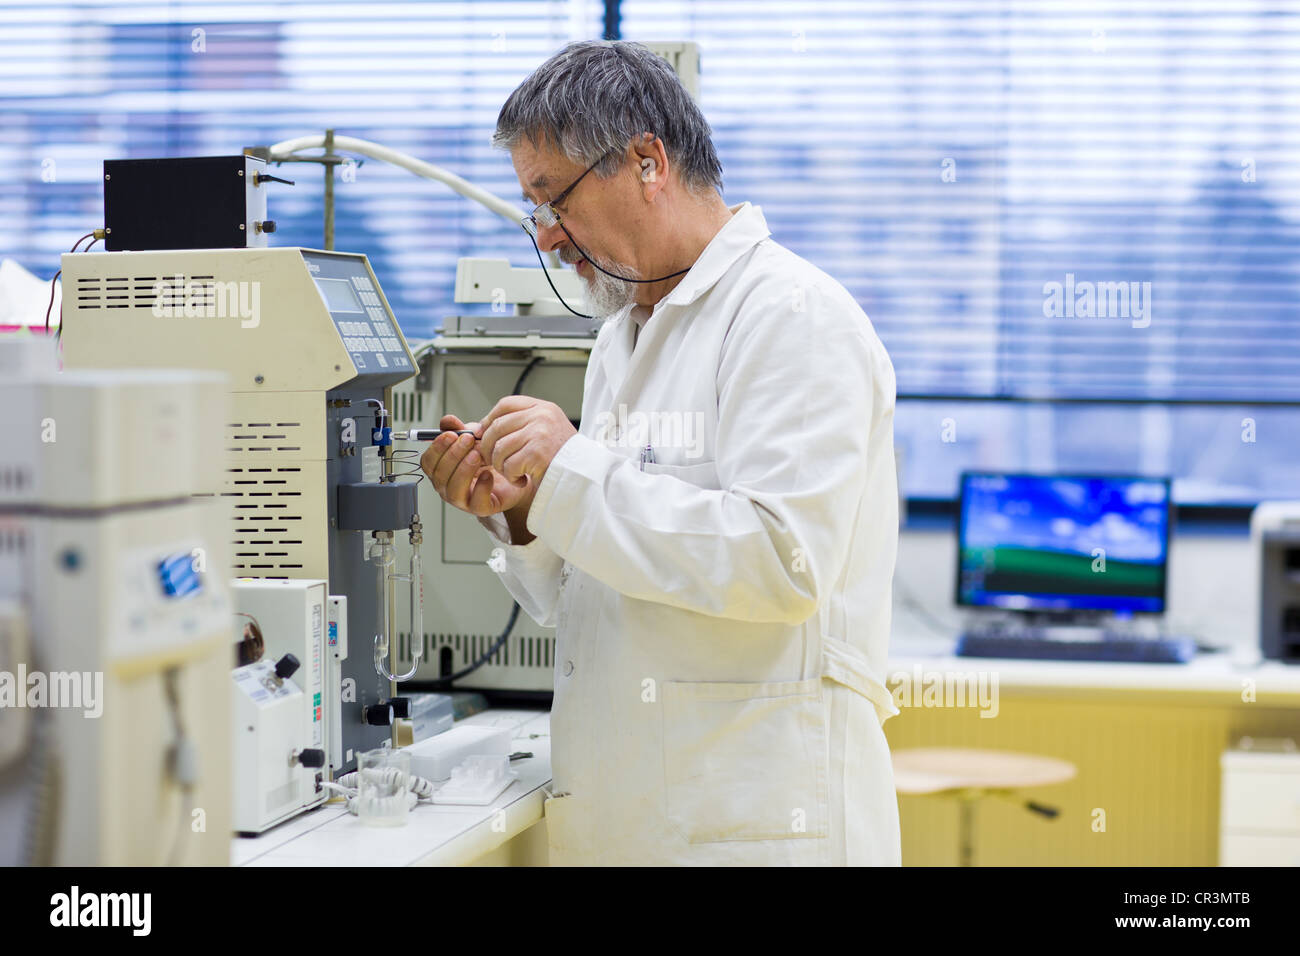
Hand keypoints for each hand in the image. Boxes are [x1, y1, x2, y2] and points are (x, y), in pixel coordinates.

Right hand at [419, 414, 534, 515]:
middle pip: (439, 476)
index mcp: (442, 469)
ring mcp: (463, 500)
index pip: (428, 462)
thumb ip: (461, 429)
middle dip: (452, 455)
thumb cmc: (490, 457)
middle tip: (467, 440)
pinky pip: (476, 503)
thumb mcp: (475, 438)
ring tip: (477, 455)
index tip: (450, 434)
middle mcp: (448, 486)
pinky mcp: (481, 508)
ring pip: (453, 491)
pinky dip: (481, 488)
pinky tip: (488, 474)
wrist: (515, 472)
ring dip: (463, 471)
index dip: (436, 448)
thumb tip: (448, 421)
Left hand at [478, 396, 576, 487]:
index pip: (505, 404)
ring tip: (513, 472)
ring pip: (500, 448)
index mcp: (544, 408)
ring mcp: (540, 433)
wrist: (584, 476)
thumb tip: (481, 427)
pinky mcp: (537, 454)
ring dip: (501, 465)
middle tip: (494, 461)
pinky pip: (508, 465)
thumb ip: (521, 424)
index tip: (485, 434)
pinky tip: (522, 479)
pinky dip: (511, 477)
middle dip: (490, 447)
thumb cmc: (563, 458)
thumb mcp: (546, 431)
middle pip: (497, 427)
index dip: (490, 419)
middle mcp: (542, 416)